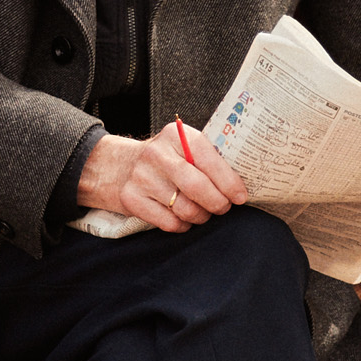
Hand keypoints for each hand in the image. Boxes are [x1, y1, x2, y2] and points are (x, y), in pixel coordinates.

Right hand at [74, 125, 249, 232]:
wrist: (120, 167)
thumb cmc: (166, 160)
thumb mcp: (184, 148)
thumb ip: (209, 159)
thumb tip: (240, 187)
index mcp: (176, 136)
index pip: (209, 160)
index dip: (229, 182)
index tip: (240, 197)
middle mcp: (157, 154)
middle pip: (198, 187)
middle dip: (218, 203)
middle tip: (223, 207)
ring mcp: (141, 177)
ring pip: (186, 209)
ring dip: (201, 216)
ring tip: (203, 212)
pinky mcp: (132, 199)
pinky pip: (170, 223)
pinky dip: (184, 225)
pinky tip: (184, 217)